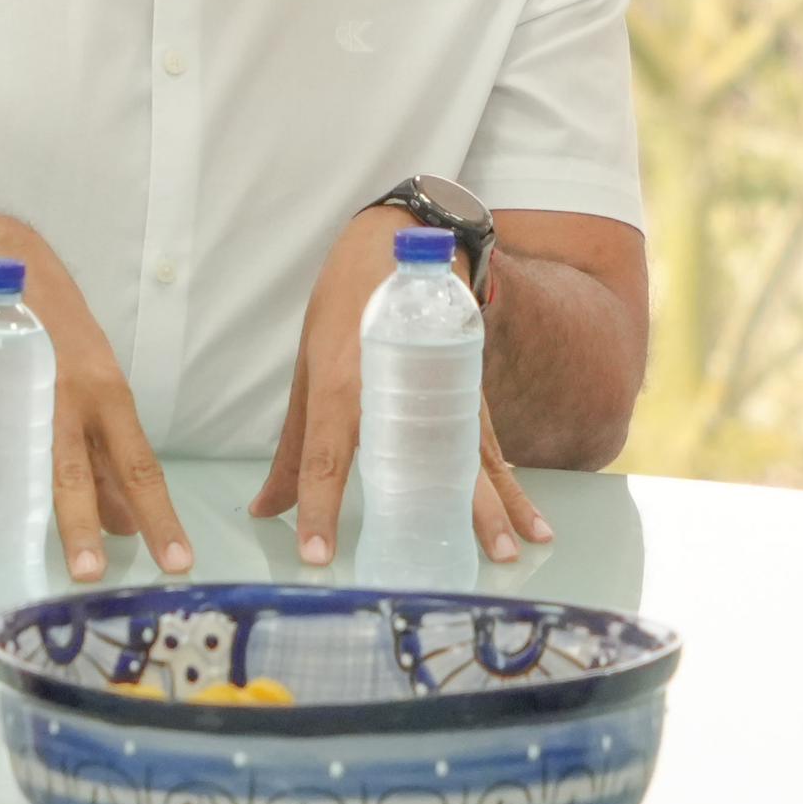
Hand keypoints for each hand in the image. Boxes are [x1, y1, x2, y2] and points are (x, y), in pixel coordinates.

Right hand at [0, 220, 188, 581]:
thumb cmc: (57, 339)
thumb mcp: (94, 388)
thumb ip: (104, 456)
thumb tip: (126, 523)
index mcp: (105, 397)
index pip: (140, 465)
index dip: (160, 515)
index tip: (178, 564)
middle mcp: (67, 397)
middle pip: (78, 470)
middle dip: (84, 525)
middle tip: (92, 574)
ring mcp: (16, 395)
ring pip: (20, 463)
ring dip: (19, 513)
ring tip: (19, 559)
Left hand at [255, 207, 543, 567]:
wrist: (404, 238)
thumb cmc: (345, 305)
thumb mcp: (308, 367)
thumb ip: (293, 449)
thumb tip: (266, 510)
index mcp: (343, 384)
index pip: (326, 459)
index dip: (319, 508)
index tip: (317, 556)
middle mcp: (397, 390)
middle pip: (420, 464)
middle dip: (434, 517)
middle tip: (444, 565)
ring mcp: (443, 390)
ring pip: (472, 461)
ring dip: (496, 509)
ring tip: (515, 551)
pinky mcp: (471, 392)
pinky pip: (492, 450)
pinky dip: (514, 487)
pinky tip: (536, 524)